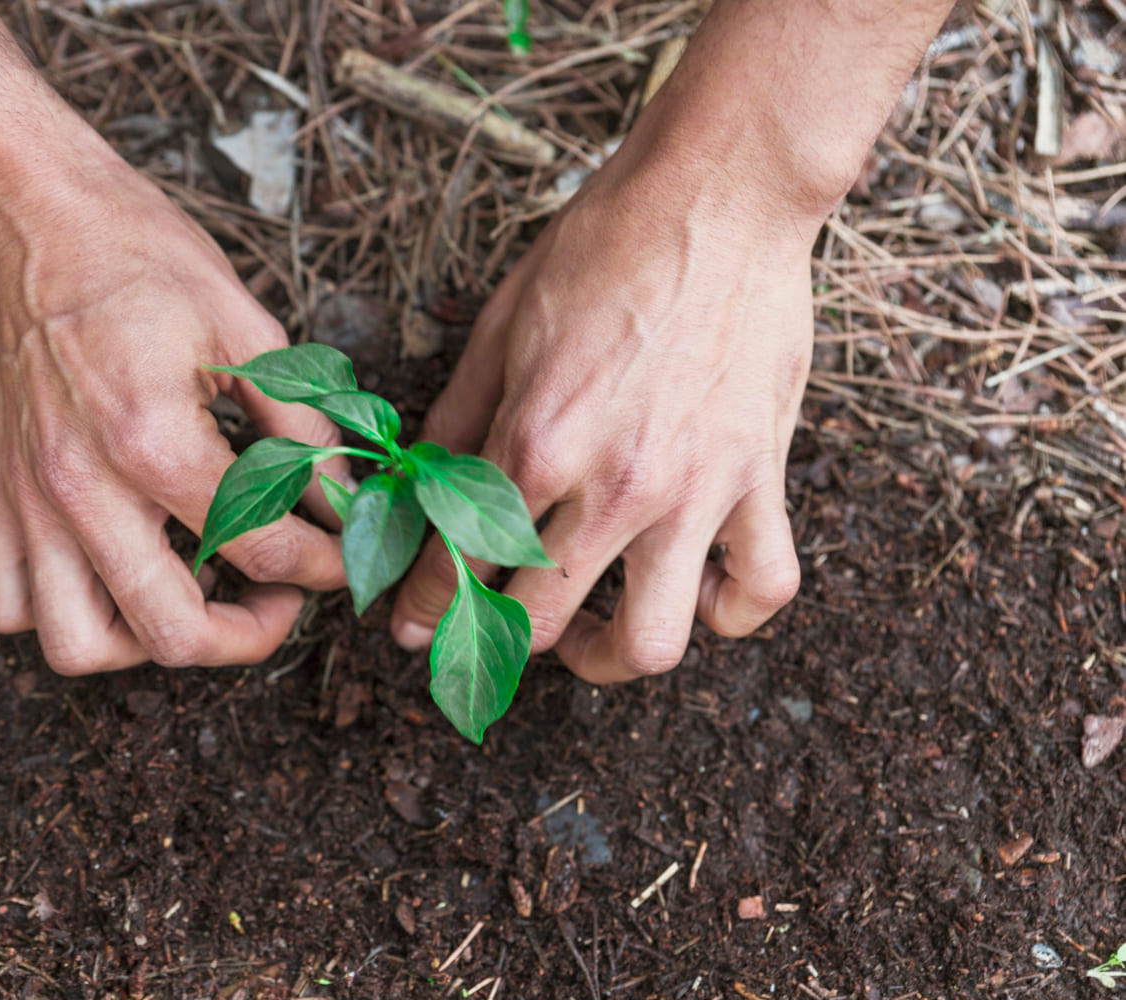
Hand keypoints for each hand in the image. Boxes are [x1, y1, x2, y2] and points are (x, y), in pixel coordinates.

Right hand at [0, 153, 346, 673]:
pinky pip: (11, 605)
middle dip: (251, 636)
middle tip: (282, 597)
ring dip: (147, 642)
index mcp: (153, 440)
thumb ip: (301, 424)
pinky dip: (65, 615)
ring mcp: (29, 501)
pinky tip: (117, 572)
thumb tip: (344, 495)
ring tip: (194, 595)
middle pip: (174, 632)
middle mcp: (83, 488)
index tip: (344, 558)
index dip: (325, 565)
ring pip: (77, 644)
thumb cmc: (135, 253)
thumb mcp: (244, 325)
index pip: (262, 547)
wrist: (27, 212)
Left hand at [389, 145, 819, 683]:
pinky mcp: (761, 478)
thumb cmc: (603, 247)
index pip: (461, 562)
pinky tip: (693, 591)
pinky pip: (761, 588)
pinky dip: (728, 611)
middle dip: (497, 643)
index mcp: (537, 441)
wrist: (719, 195)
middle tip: (488, 630)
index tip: (410, 629)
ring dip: (606, 658)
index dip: (424, 610)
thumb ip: (456, 419)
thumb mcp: (503, 327)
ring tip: (589, 634)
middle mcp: (615, 484)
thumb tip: (415, 486)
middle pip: (542, 621)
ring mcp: (696, 490)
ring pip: (653, 640)